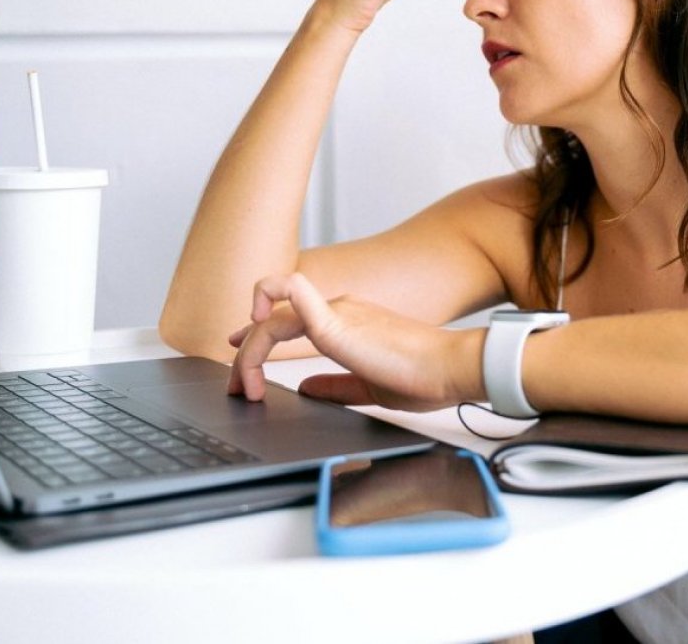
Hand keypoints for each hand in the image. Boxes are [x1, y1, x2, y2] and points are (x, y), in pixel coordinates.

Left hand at [226, 272, 481, 411]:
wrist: (451, 367)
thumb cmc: (424, 375)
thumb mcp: (368, 386)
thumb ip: (336, 386)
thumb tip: (307, 389)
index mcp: (348, 321)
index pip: (289, 319)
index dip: (257, 337)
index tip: (240, 357)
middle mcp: (339, 310)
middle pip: (272, 321)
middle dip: (245, 354)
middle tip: (237, 387)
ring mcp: (337, 313)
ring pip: (271, 318)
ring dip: (248, 351)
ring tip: (244, 385)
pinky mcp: (337, 323)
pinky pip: (292, 298)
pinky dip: (264, 320)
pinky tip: (249, 351)